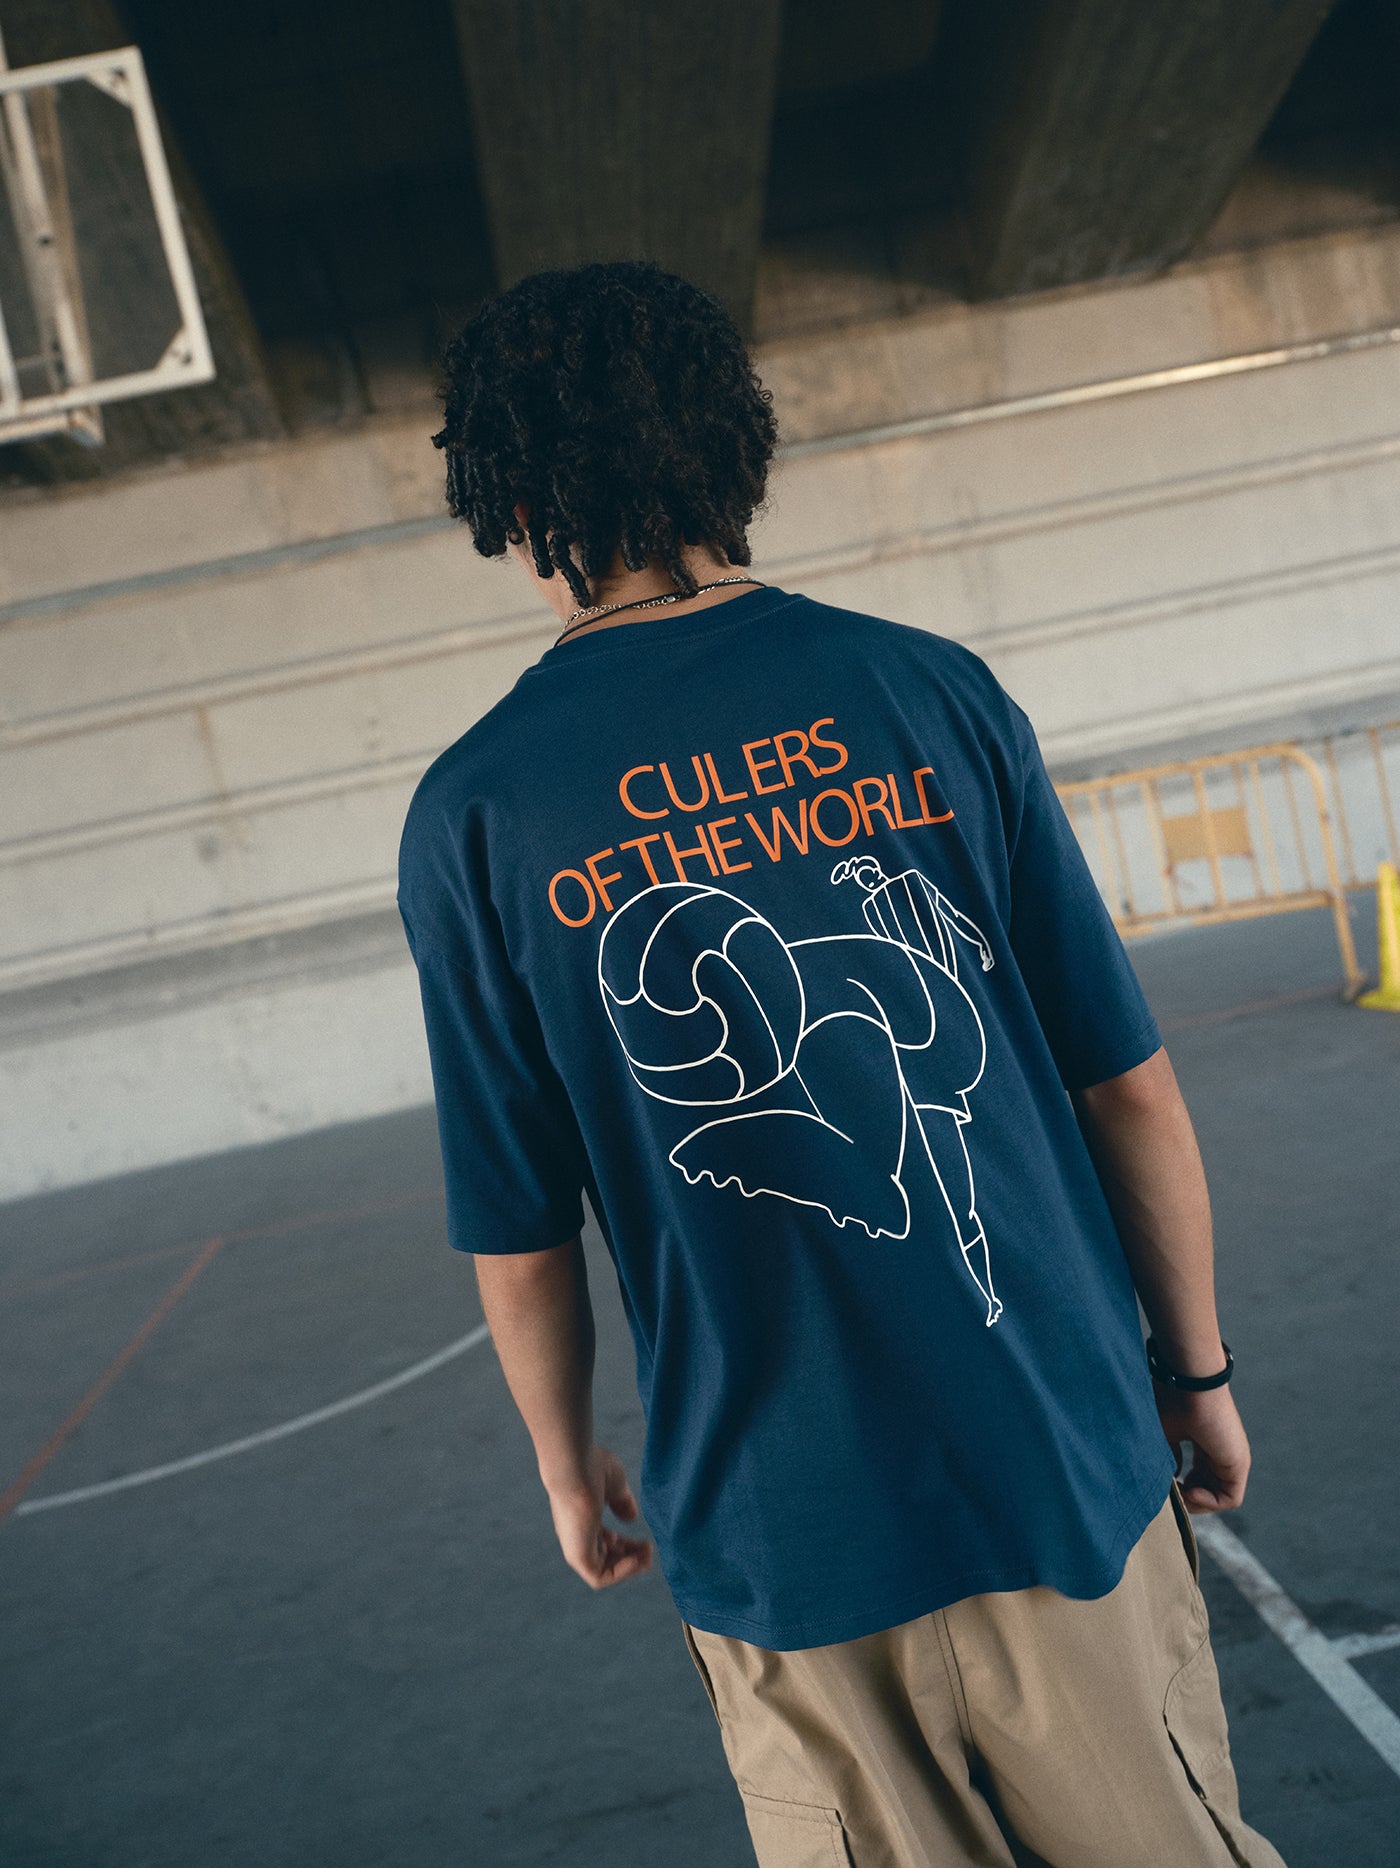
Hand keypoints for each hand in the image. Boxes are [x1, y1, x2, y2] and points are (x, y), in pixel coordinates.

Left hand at [544, 1444, 653, 1589]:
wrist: (573, 1465)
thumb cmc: (590, 1467)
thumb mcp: (614, 1485)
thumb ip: (622, 1502)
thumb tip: (631, 1518)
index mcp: (581, 1519)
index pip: (603, 1542)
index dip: (625, 1545)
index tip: (644, 1542)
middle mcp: (576, 1535)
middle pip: (605, 1558)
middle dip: (630, 1558)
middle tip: (649, 1553)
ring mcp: (575, 1546)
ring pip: (602, 1570)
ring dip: (628, 1568)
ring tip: (647, 1559)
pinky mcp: (577, 1555)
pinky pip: (599, 1577)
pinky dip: (621, 1573)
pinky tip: (637, 1560)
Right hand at [1154, 1384, 1250, 1512]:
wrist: (1189, 1381)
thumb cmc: (1173, 1399)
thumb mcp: (1164, 1434)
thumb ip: (1169, 1459)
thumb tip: (1168, 1482)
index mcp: (1205, 1442)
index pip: (1198, 1475)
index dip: (1179, 1485)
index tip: (1162, 1482)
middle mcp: (1221, 1451)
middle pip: (1208, 1488)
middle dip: (1187, 1497)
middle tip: (1170, 1493)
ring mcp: (1232, 1458)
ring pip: (1219, 1496)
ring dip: (1196, 1502)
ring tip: (1178, 1493)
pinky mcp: (1239, 1464)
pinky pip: (1230, 1498)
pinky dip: (1209, 1503)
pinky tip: (1189, 1491)